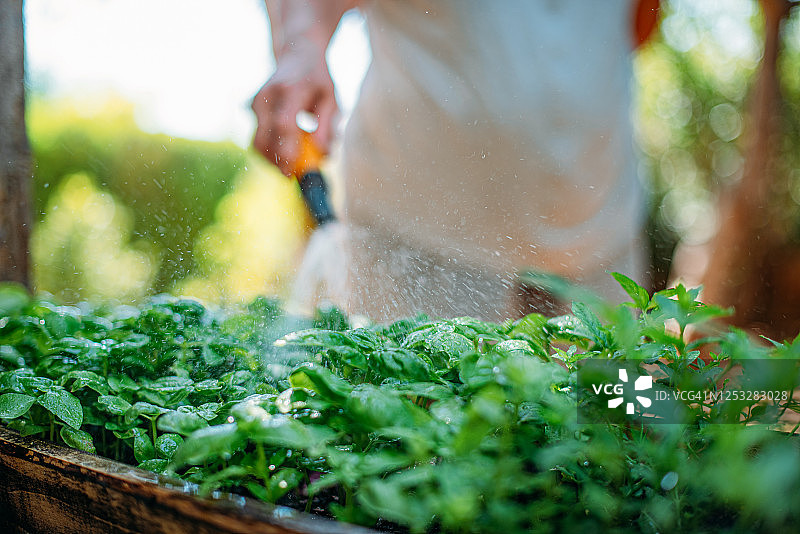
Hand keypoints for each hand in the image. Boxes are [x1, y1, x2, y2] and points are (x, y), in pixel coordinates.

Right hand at [251, 43, 337, 175]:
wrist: (297, 52)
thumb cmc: (318, 79)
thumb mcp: (331, 98)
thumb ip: (328, 126)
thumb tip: (323, 154)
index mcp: (290, 89)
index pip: (283, 124)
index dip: (286, 150)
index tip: (293, 172)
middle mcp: (267, 94)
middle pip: (264, 138)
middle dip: (276, 162)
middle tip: (292, 175)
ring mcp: (256, 101)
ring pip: (256, 141)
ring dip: (272, 159)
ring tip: (291, 162)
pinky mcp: (251, 108)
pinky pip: (257, 137)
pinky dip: (269, 149)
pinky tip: (284, 148)